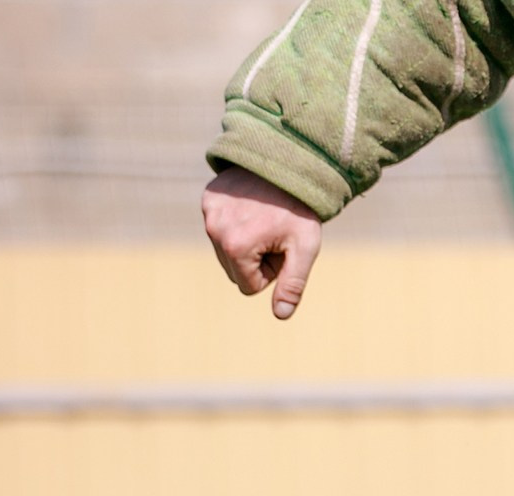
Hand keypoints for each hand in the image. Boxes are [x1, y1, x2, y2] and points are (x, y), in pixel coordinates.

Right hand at [201, 167, 322, 319]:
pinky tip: (253, 207)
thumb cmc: (300, 209)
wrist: (290, 162)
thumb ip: (293, 284)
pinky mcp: (208, 199)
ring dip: (247, 244)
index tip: (282, 249)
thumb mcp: (305, 248)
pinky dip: (237, 223)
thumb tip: (281, 315)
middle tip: (274, 233)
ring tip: (264, 220)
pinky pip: (220, 228)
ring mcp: (208, 213)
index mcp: (236, 247)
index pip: (249, 287)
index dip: (271, 273)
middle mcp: (215, 230)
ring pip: (226, 251)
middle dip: (257, 260)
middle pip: (235, 270)